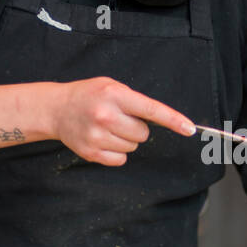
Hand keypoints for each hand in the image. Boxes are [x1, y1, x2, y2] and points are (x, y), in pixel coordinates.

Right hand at [51, 77, 194, 166]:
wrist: (57, 109)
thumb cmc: (89, 95)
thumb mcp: (112, 87)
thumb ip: (134, 101)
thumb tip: (162, 119)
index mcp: (115, 95)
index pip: (151, 110)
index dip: (173, 120)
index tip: (189, 129)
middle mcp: (106, 116)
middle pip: (143, 134)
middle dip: (137, 128)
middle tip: (119, 119)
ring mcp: (97, 136)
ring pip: (132, 147)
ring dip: (125, 139)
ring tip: (107, 127)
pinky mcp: (91, 152)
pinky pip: (120, 159)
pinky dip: (116, 152)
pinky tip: (102, 139)